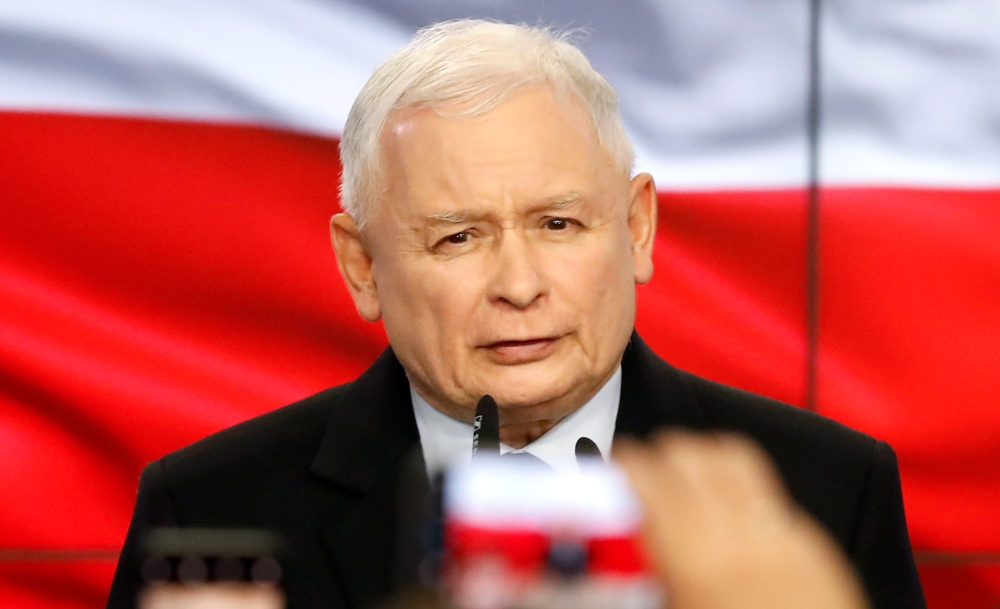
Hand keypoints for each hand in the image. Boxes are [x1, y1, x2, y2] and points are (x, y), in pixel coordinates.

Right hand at [617, 432, 869, 608]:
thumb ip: (644, 577)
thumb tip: (613, 555)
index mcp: (697, 567)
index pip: (650, 479)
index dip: (624, 465)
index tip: (614, 469)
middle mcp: (742, 542)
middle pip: (691, 456)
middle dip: (659, 457)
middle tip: (643, 477)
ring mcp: (785, 541)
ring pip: (734, 460)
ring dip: (701, 461)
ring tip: (685, 480)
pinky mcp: (816, 551)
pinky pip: (770, 497)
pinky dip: (741, 493)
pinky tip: (731, 522)